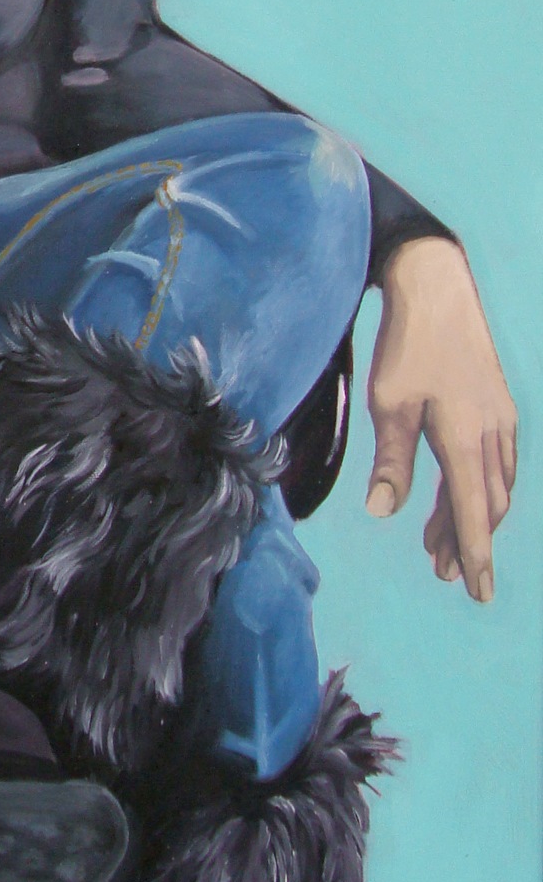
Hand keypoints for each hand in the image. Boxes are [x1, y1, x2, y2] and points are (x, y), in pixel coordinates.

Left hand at [364, 236, 516, 601]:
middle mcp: (492, 434)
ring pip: (493, 485)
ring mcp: (500, 419)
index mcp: (465, 440)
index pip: (473, 513)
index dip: (475, 556)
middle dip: (467, 542)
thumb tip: (383, 511)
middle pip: (486, 505)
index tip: (477, 592)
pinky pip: (497, 463)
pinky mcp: (497, 406)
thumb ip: (392, 461)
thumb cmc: (408, 345)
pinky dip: (479, 489)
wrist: (438, 289)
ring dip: (470, 517)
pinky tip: (462, 495)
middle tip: (444, 573)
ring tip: (438, 544)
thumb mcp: (390, 404)